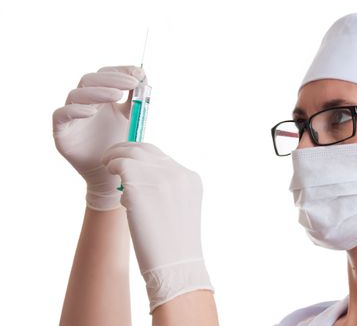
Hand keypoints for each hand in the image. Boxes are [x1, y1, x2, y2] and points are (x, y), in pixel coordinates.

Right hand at [52, 66, 146, 209]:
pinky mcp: (61, 131)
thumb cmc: (120, 144)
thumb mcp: (132, 119)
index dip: (120, 71)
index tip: (138, 74)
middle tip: (130, 84)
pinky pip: (61, 115)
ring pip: (76, 94)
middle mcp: (84, 102)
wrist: (110, 173)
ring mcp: (71, 115)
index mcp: (100, 96)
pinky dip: (75, 110)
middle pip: (90, 80)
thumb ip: (135, 99)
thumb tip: (143, 77)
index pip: (105, 74)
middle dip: (112, 79)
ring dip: (97, 92)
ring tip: (116, 95)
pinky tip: (91, 112)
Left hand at [101, 142, 213, 312]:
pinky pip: (121, 166)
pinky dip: (113, 168)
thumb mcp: (181, 207)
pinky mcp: (140, 185)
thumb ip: (168, 188)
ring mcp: (160, 178)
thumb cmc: (174, 243)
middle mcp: (178, 173)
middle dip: (127, 150)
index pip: (162, 157)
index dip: (143, 157)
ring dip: (116, 156)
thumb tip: (140, 178)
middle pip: (147, 149)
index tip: (130, 161)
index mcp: (191, 179)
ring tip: (107, 164)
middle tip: (112, 157)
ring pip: (131, 153)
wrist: (175, 265)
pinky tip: (110, 174)